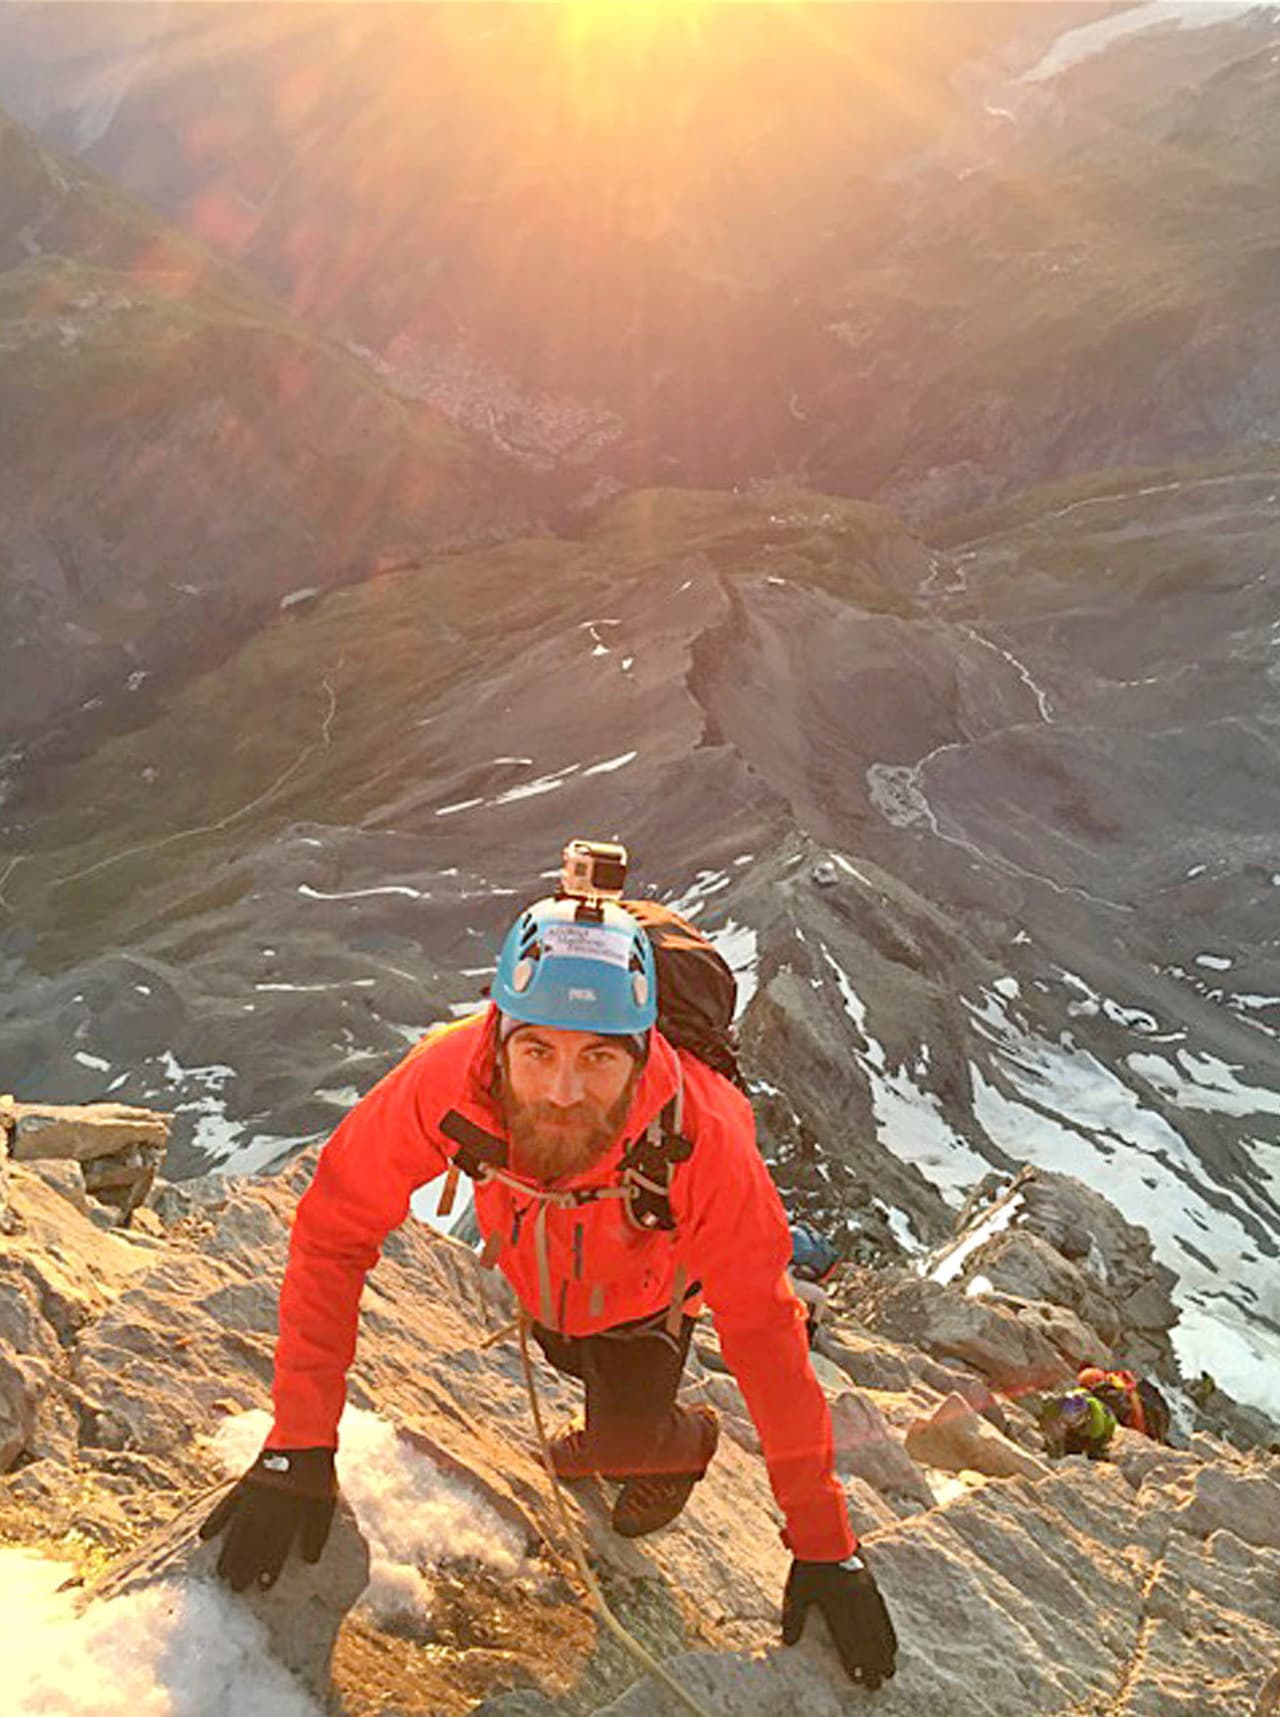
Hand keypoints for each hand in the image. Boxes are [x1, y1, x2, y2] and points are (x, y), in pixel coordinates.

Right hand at [199, 1447, 336, 1591]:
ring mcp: (253, 1495)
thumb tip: (311, 1560)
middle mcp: (268, 1507)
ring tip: (221, 1573)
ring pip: (237, 1529)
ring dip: (229, 1552)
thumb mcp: (325, 1501)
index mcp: (289, 1512)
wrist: (303, 1437)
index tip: (263, 1587)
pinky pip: (226, 1504)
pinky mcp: (244, 1482)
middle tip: (235, 1589)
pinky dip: (215, 1519)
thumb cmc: (317, 1473)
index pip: (277, 1546)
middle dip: (244, 1567)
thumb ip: (318, 1531)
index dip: (270, 1567)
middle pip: (253, 1542)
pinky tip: (204, 1536)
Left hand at [781, 1551, 897, 1689]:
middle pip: (866, 1637)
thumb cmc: (808, 1563)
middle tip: (878, 1684)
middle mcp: (853, 1599)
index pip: (846, 1638)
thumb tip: (788, 1643)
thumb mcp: (796, 1590)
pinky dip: (888, 1630)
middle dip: (873, 1663)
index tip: (858, 1679)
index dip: (853, 1660)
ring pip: (878, 1627)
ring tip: (890, 1670)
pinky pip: (883, 1612)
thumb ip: (793, 1618)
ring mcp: (865, 1591)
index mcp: (835, 1602)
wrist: (824, 1531)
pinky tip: (892, 1643)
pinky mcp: (871, 1583)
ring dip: (884, 1651)